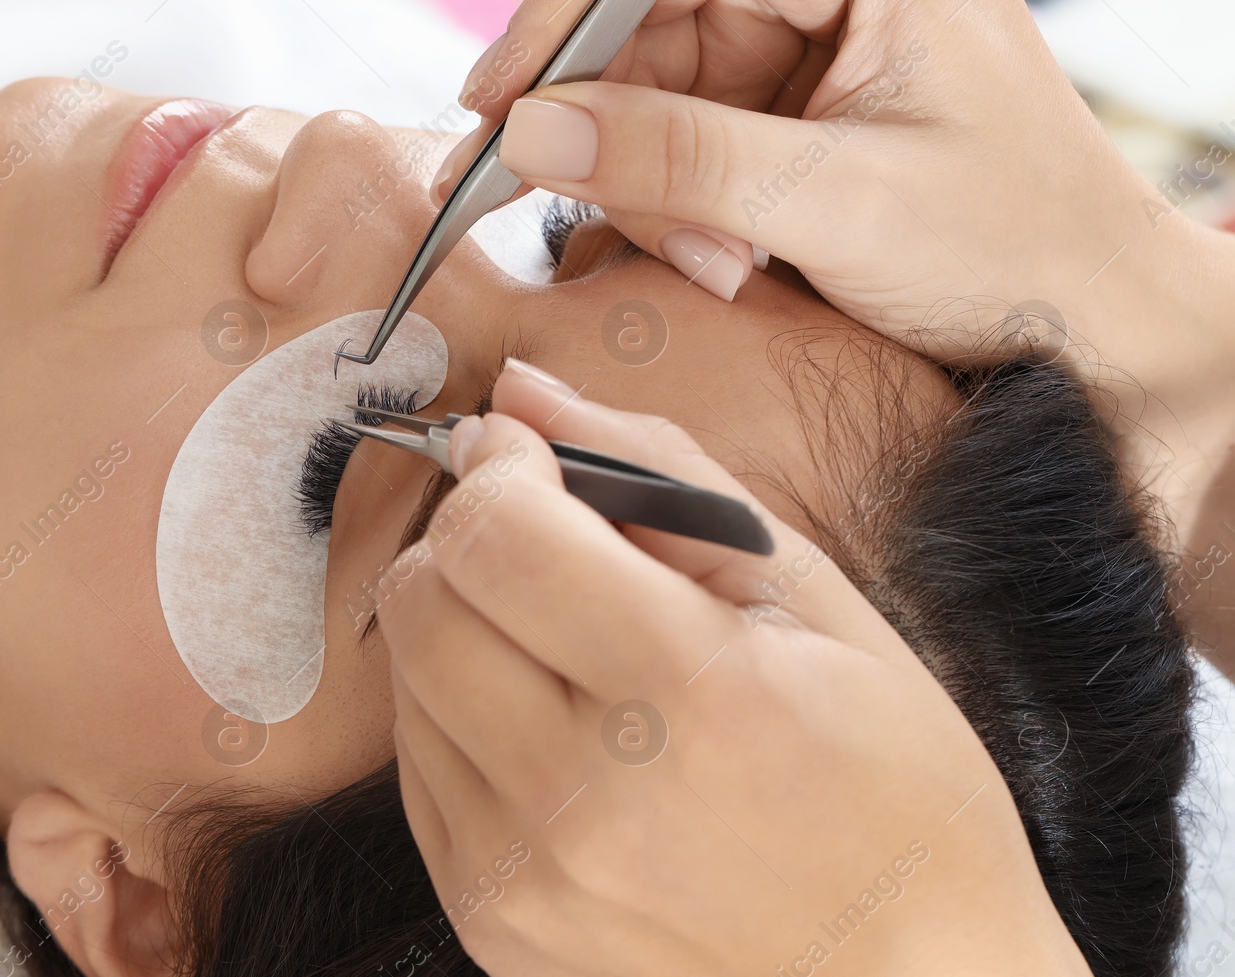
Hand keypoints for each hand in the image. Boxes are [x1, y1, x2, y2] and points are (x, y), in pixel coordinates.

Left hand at [378, 357, 1125, 976]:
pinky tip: (553, 729)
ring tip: (565, 649)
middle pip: (423, 598)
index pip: (497, 535)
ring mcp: (522, 876)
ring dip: (462, 626)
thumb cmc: (900, 806)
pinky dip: (462, 716)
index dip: (498, 469)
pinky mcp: (488, 925)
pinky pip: (416, 771)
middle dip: (468, 538)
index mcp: (691, 699)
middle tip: (545, 547)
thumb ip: (666, 480)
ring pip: (403, 679)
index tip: (528, 461)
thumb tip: (525, 392)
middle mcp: (585, 798)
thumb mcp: (825, 612)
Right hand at [436, 0, 1234, 370]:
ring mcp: (817, 60)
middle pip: (657, 36)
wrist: (1092, 333)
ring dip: (661, 196)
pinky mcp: (801, 125)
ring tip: (723, 266)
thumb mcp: (836, 204)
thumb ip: (680, 159)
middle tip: (601, 221)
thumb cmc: (1014, 250)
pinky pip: (694, 152)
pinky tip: (732, 264)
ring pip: (663, 104)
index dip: (569, 26)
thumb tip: (533, 132)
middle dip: (624, 140)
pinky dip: (688, 218)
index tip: (497, 104)